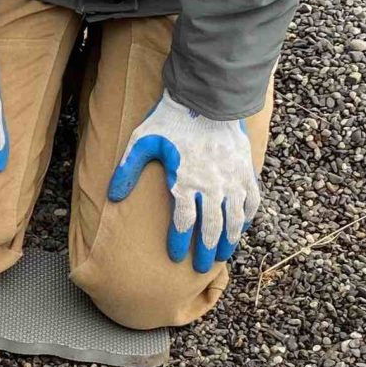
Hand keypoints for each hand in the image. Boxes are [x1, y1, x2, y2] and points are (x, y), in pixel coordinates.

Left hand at [106, 90, 259, 269]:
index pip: (182, 223)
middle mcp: (211, 187)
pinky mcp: (246, 170)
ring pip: (234, 219)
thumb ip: (127, 170)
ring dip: (229, 240)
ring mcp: (232, 179)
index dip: (178, 242)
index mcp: (185, 183)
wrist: (208, 98)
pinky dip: (249, 216)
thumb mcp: (142, 142)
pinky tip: (244, 226)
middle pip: (210, 228)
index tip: (174, 257)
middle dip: (205, 251)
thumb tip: (113, 196)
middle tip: (201, 268)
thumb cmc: (171, 120)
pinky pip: (252, 199)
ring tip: (224, 255)